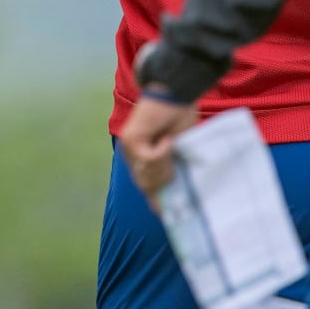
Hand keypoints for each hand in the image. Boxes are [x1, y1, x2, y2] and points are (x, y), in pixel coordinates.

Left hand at [117, 92, 197, 208]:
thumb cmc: (180, 118)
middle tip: (174, 160)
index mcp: (142, 158)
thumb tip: (173, 201)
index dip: (156, 201)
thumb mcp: (180, 151)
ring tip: (171, 145)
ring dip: (165, 164)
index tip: (166, 215)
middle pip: (146, 186)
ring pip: (147, 175)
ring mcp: (128, 147)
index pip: (145, 187)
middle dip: (164, 178)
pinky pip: (148, 159)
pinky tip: (165, 138)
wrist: (176, 93)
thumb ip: (174, 170)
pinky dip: (162, 152)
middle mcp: (131, 155)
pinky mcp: (130, 139)